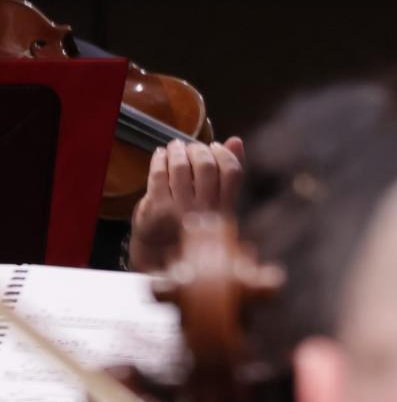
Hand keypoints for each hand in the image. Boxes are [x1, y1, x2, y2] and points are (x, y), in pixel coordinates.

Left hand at [128, 136, 244, 272]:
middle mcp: (204, 212)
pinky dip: (159, 160)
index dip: (224, 153)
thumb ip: (230, 173)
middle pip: (205, 166)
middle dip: (198, 149)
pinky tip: (160, 154)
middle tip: (192, 145)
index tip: (214, 146)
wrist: (160, 262)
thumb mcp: (217, 206)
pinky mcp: (156, 211)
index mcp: (224, 211)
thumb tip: (236, 139)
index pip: (232, 172)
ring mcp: (179, 211)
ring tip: (176, 146)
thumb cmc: (191, 229)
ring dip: (178, 151)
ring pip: (181, 168)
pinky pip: (159, 176)